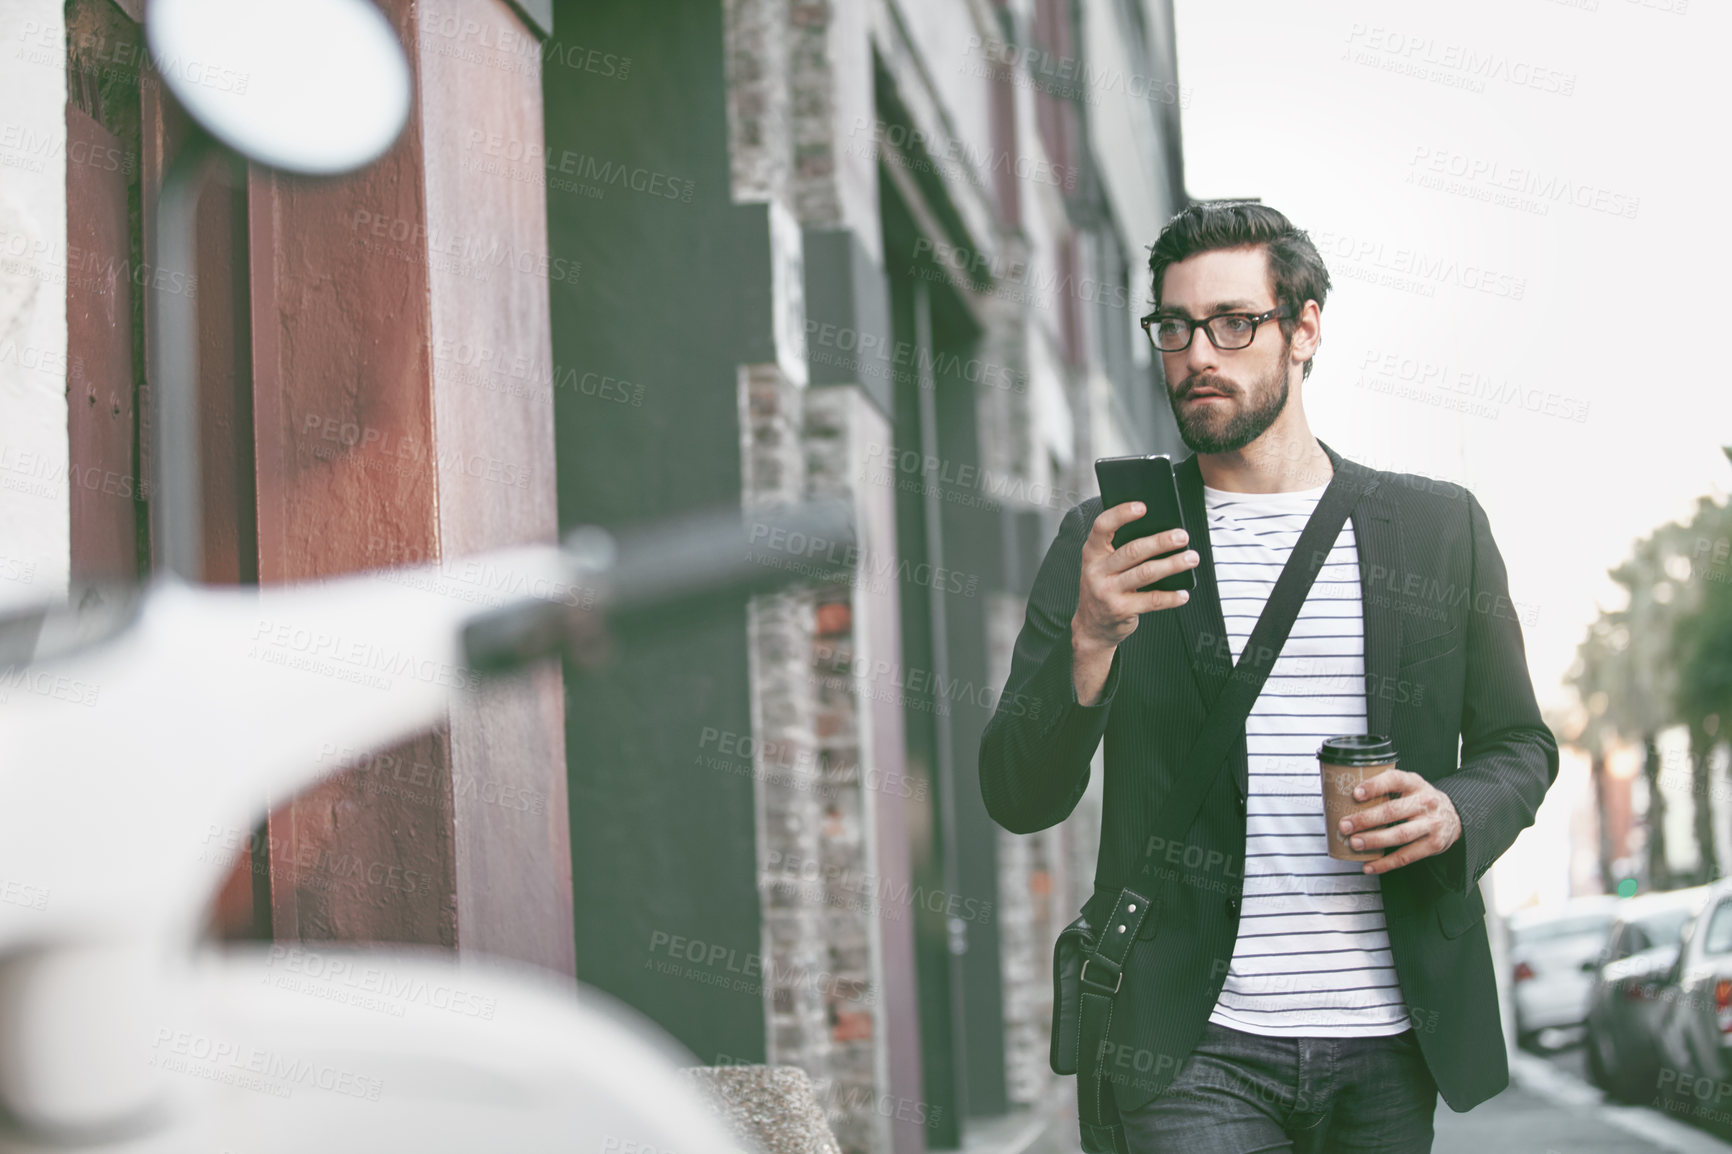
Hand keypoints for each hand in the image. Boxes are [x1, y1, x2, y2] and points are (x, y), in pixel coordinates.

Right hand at [1071, 502, 1199, 653]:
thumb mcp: (1102, 565)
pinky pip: (1152, 601)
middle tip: (1182, 536)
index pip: (1102, 527)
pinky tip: (1183, 593)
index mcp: (1092, 553)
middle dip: (1161, 541)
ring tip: (1191, 558)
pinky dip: (1171, 597)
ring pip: (1146, 573)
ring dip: (1172, 564)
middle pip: (1132, 550)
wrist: (1091, 626)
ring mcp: (1107, 591)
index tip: (1143, 507)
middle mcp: (1097, 571)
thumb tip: (1160, 531)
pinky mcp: (1121, 610)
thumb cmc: (1104, 586)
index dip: (1121, 514)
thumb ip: (1120, 549)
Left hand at [1338, 769, 1461, 875]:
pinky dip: (1386, 863)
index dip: (1374, 786)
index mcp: (1415, 783)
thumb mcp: (1408, 786)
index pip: (1394, 780)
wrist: (1453, 816)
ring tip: (1355, 843)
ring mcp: (1431, 824)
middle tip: (1345, 825)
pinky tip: (1369, 866)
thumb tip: (1344, 797)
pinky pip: (1406, 856)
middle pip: (1393, 812)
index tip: (1355, 794)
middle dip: (1366, 820)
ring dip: (1374, 840)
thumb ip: (1385, 788)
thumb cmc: (1420, 799)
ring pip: (1400, 835)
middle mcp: (1425, 802)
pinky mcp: (1433, 844)